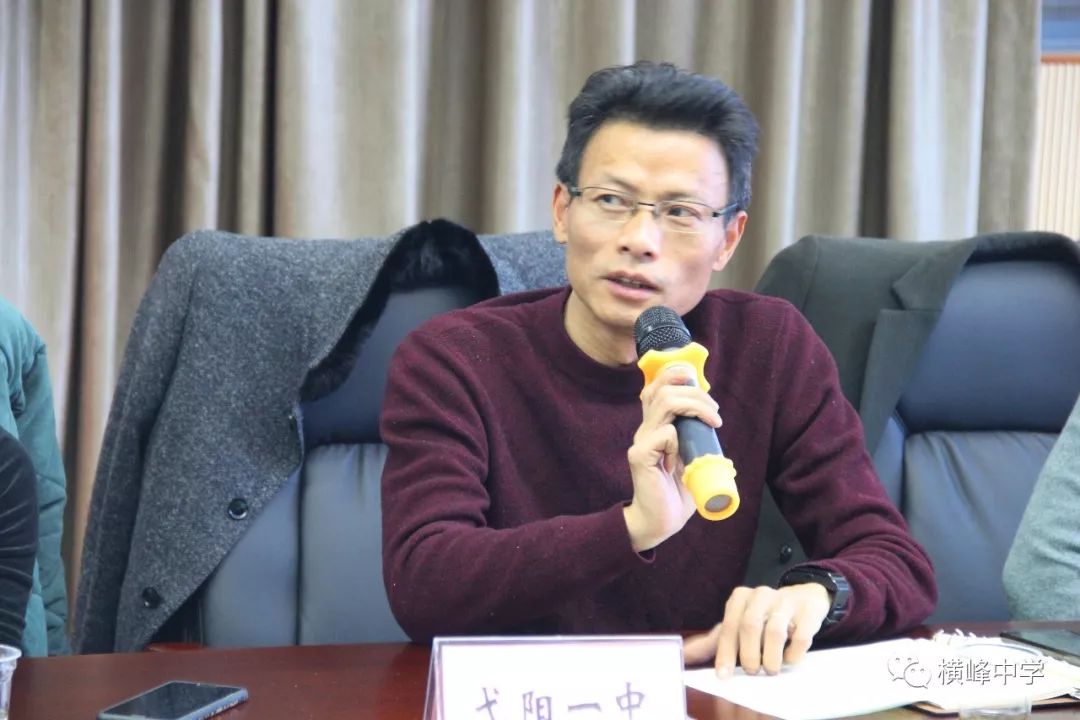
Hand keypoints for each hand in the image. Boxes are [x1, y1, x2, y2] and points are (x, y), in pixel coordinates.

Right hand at [623, 363, 721, 551]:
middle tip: (715, 413)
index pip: (656, 387)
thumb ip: (694, 438)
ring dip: (694, 407)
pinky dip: (678, 440)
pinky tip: (680, 460)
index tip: (700, 385)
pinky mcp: (640, 456)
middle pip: (662, 389)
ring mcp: (641, 442)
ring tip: (712, 422)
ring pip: (664, 403)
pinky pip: (664, 433)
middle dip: (695, 393)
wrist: (661, 521)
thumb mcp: (690, 457)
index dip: (674, 376)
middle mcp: (645, 430)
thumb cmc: (676, 492)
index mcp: (655, 427)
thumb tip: (712, 420)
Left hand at [683, 584, 830, 675]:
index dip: (726, 653)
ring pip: (775, 630)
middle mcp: (761, 595)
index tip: (723, 675)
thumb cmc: (763, 617)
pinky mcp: (808, 611)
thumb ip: (713, 641)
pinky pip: (800, 635)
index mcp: (740, 598)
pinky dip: (793, 654)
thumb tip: (685, 655)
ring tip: (771, 669)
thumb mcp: (737, 625)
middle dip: (749, 655)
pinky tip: (789, 659)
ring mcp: (786, 601)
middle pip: (749, 626)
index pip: (729, 626)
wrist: (802, 600)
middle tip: (753, 672)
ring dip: (771, 657)